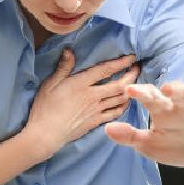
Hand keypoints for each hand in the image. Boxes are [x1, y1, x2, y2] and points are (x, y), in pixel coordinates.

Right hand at [23, 48, 140, 157]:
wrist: (46, 134)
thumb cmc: (45, 108)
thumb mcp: (50, 84)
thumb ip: (63, 68)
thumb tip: (70, 51)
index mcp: (81, 84)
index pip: (105, 70)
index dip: (120, 63)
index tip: (131, 57)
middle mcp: (93, 96)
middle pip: (119, 85)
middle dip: (131, 76)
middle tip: (138, 68)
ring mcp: (96, 110)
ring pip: (119, 99)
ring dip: (130, 90)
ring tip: (136, 83)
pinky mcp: (96, 122)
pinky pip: (114, 113)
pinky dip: (123, 106)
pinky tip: (126, 102)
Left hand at [104, 81, 183, 166]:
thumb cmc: (176, 144)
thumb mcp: (152, 145)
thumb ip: (131, 137)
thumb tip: (106, 129)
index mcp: (164, 111)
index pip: (151, 98)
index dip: (141, 94)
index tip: (129, 90)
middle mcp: (183, 105)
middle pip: (177, 92)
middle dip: (173, 89)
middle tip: (168, 89)